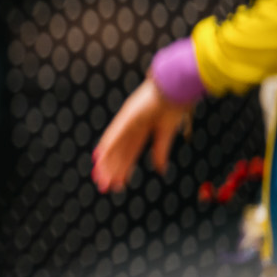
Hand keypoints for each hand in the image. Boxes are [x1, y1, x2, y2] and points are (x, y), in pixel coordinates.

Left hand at [92, 76, 193, 192]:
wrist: (176, 89)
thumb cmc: (173, 106)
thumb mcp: (166, 134)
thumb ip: (161, 151)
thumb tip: (160, 170)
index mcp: (140, 131)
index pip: (128, 154)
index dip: (123, 170)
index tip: (118, 184)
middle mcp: (129, 128)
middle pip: (118, 153)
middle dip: (112, 171)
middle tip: (104, 187)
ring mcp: (126, 122)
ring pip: (113, 147)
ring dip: (107, 164)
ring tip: (102, 179)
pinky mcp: (127, 116)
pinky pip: (115, 133)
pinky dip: (108, 145)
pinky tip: (100, 157)